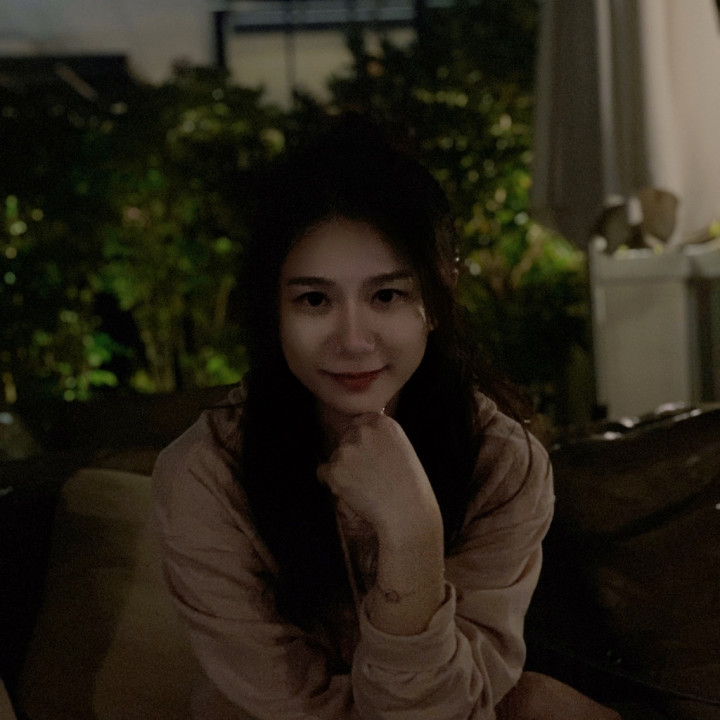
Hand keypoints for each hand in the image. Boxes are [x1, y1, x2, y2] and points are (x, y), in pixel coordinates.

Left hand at [317, 413, 441, 542]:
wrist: (406, 513)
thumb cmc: (409, 487)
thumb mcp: (402, 449)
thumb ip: (380, 438)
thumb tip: (358, 437)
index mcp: (382, 423)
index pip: (359, 423)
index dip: (360, 441)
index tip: (368, 456)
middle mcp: (363, 432)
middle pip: (345, 439)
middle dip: (351, 455)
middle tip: (368, 476)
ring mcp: (347, 450)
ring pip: (334, 457)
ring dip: (343, 470)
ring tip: (366, 487)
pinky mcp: (335, 470)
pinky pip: (323, 473)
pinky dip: (332, 483)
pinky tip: (352, 493)